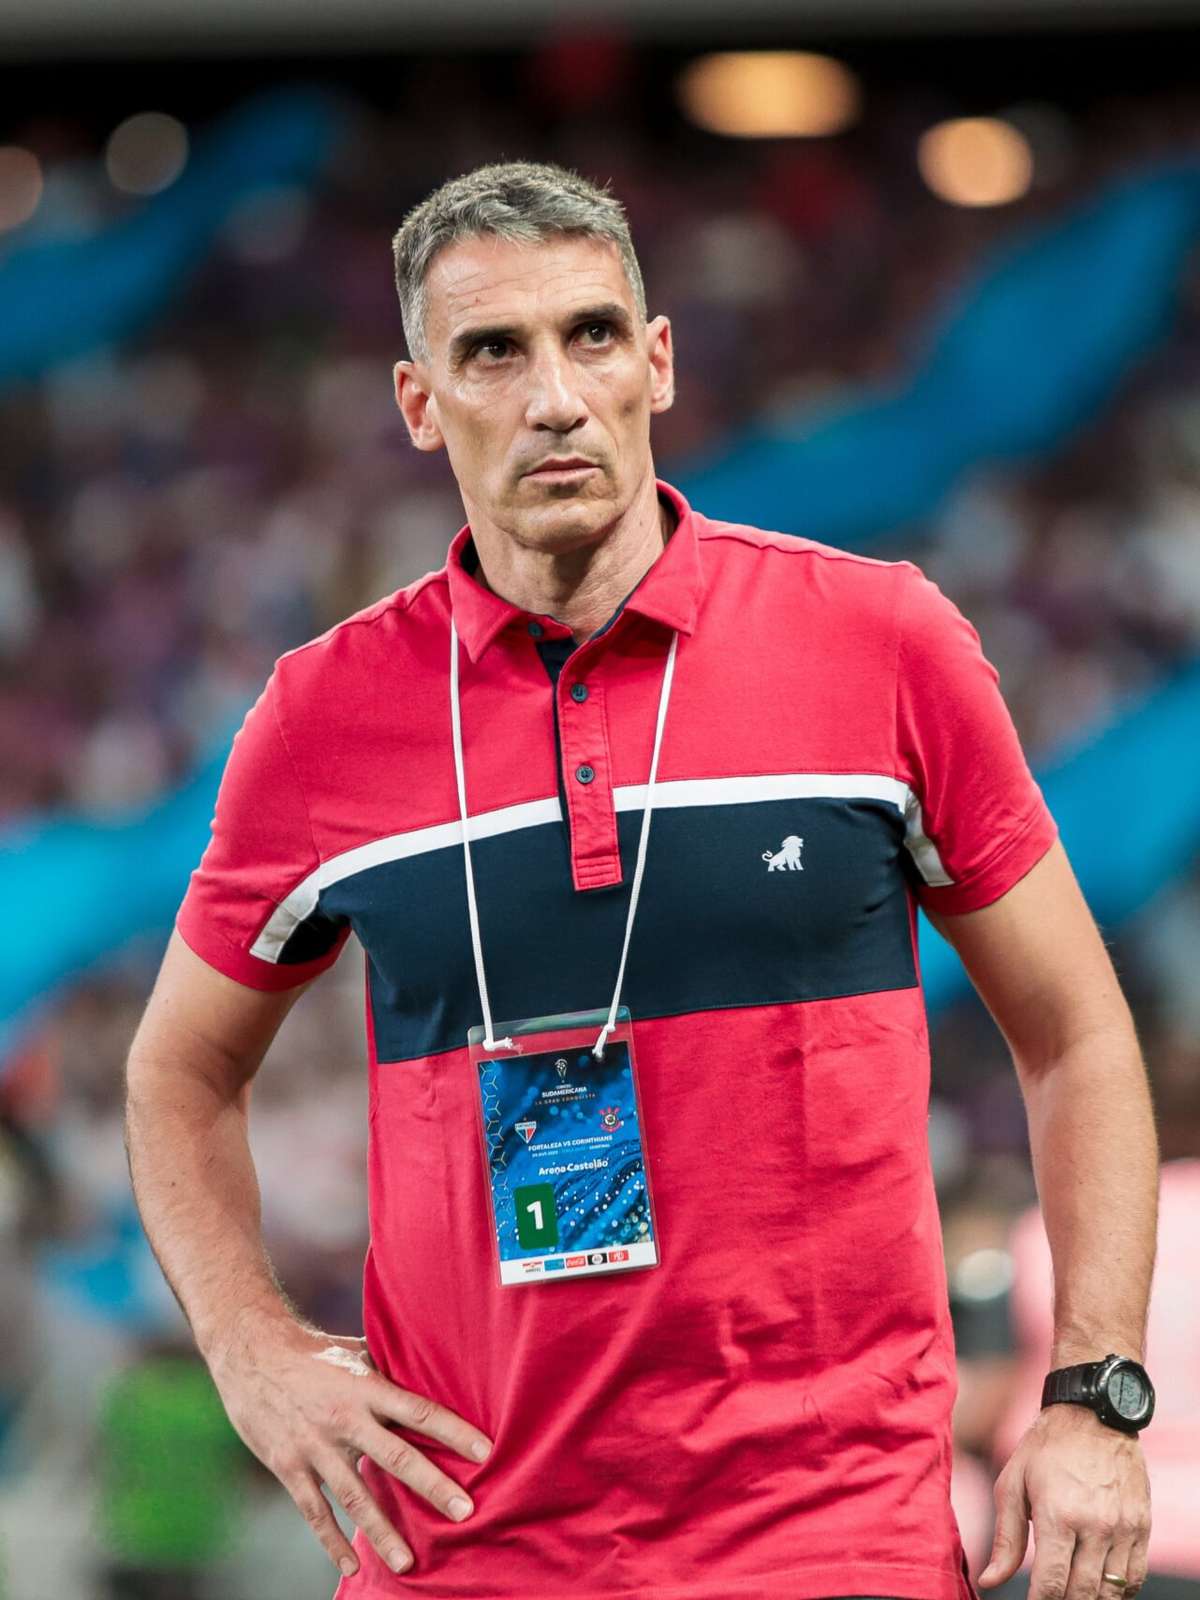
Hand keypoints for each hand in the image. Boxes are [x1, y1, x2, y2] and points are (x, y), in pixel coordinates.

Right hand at [208, 1313, 492, 1578]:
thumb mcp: (355, 1352)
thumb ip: (389, 1372)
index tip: (484, 1451)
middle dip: (433, 1486)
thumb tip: (433, 1375)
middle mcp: (344, 1418)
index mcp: (366, 1386)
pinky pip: (314, 1511)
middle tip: (465, 1512)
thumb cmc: (314, 1352)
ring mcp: (314, 1446)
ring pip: (354, 1496)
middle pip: (395, 1457)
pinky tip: (352, 1565)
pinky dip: (332, 1541)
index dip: (453, 1431)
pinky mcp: (288, 1466)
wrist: (252, 1352)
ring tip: (408, 1563)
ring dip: (383, 1532)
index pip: (418, 1411)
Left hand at [978, 1404, 1150, 1599]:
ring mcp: (1123, 1527)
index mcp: (1057, 1514)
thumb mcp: (1013, 1484)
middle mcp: (1095, 1525)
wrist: (1093, 1415)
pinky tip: (1100, 1587)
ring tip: (1072, 1593)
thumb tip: (990, 1581)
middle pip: (1082, 1593)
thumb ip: (1005, 1538)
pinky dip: (1118, 1592)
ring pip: (1111, 1592)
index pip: (1052, 1583)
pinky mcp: (1141, 1526)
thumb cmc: (1045, 1448)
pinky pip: (1134, 1577)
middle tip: (1051, 1596)